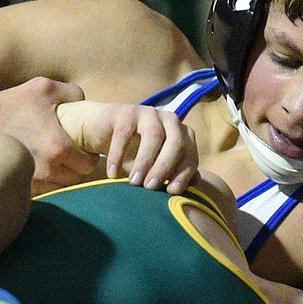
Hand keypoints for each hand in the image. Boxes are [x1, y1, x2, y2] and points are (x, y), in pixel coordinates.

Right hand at [0, 78, 97, 192]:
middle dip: (77, 167)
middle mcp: (48, 168)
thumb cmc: (13, 103)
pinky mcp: (20, 184)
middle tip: (72, 155)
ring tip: (57, 161)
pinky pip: (43, 190)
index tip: (85, 150)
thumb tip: (86, 102)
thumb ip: (72, 92)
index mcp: (58, 147)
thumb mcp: (44, 87)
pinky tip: (42, 167)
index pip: (88, 165)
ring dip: (62, 176)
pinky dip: (46, 181)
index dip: (90, 157)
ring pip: (60, 186)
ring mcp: (32, 179)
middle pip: (77, 178)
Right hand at [57, 100, 198, 193]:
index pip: (190, 154)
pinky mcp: (126, 111)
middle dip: (165, 166)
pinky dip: (118, 155)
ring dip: (145, 161)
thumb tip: (195, 181)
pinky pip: (124, 133)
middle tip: (151, 187)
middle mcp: (171, 120)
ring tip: (134, 182)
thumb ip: (177, 172)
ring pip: (154, 135)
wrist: (107, 132)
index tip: (171, 192)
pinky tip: (112, 174)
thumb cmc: (137, 152)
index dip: (183, 173)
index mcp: (183, 134)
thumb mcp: (157, 164)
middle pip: (176, 142)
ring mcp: (149, 113)